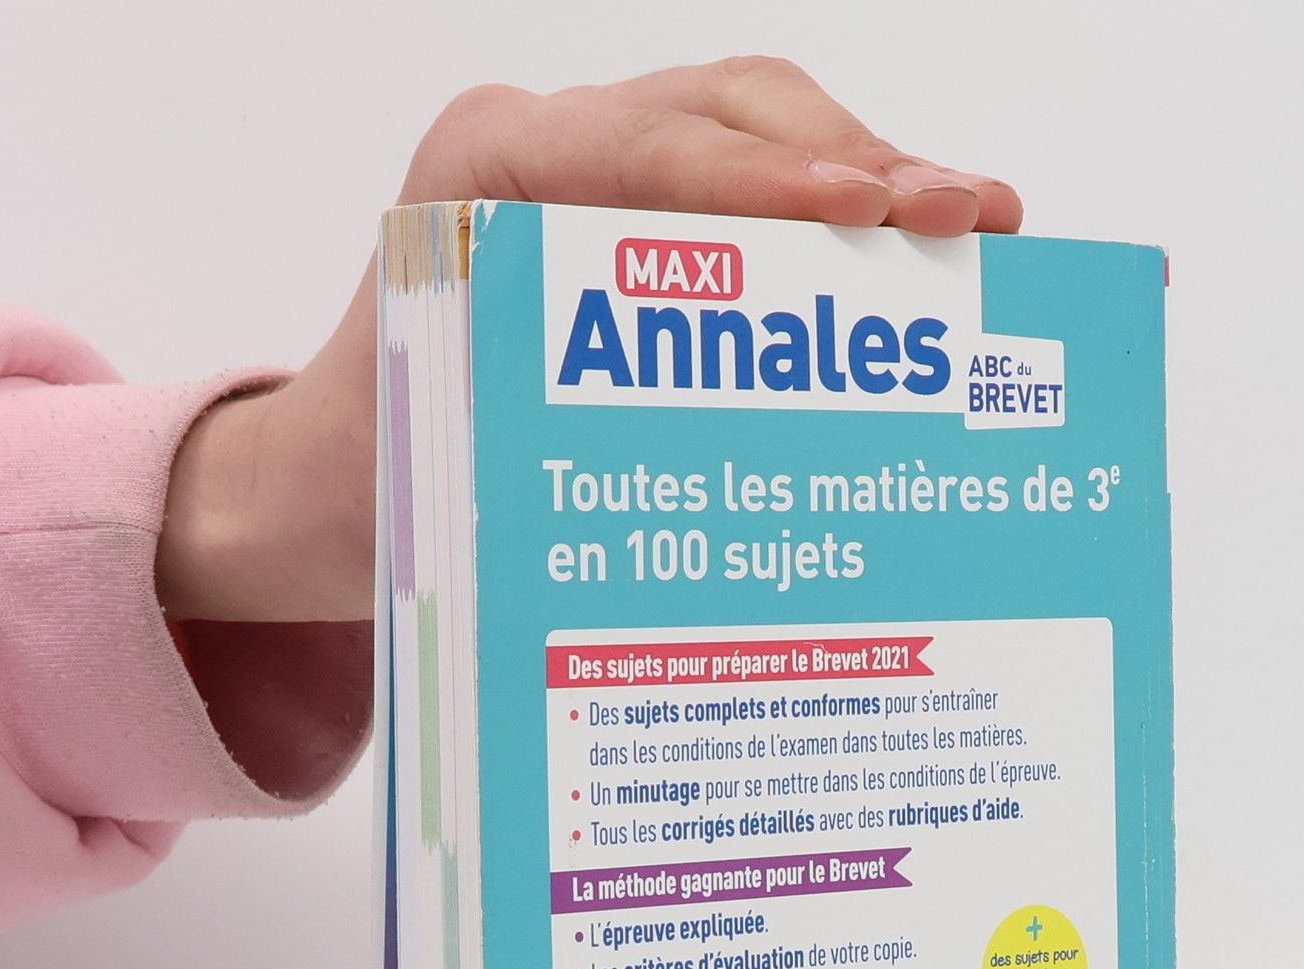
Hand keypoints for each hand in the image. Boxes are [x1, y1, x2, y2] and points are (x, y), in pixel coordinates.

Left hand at [157, 58, 1022, 623]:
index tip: (868, 208)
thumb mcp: (447, 465)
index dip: (764, 178)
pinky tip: (923, 259)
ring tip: (979, 228)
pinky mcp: (640, 217)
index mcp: (481, 173)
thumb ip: (561, 450)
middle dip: (858, 162)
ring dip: (872, 179)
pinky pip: (756, 189)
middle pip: (729, 112)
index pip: (643, 148)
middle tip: (969, 216)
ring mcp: (598, 173)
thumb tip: (722, 520)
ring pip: (758, 134)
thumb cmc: (378, 479)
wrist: (324, 481)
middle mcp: (545, 149)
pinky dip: (842, 221)